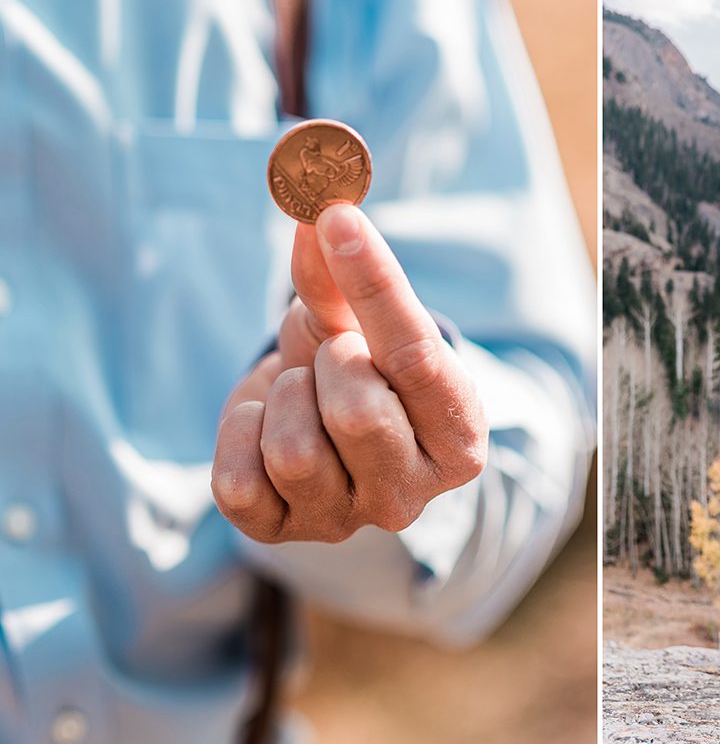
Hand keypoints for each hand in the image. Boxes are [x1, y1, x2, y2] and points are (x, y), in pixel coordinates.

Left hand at [212, 203, 487, 543]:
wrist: (319, 435)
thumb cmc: (357, 370)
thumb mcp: (359, 324)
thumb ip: (341, 276)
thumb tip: (317, 209)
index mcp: (458, 437)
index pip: (418, 357)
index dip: (374, 283)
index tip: (337, 219)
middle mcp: (411, 493)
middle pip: (356, 412)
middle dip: (329, 360)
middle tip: (332, 353)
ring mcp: (345, 521)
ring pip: (294, 448)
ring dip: (284, 397)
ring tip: (299, 391)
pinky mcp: (278, 534)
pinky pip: (238, 480)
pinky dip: (241, 434)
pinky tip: (263, 425)